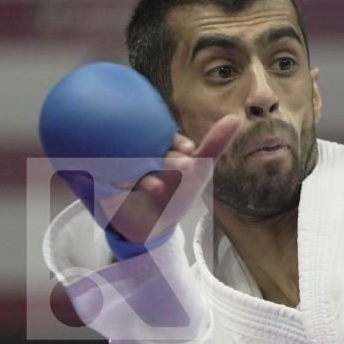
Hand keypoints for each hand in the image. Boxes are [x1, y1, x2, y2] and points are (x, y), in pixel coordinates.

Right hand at [104, 114, 239, 244]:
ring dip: (142, 173)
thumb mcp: (200, 169)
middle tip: (181, 166)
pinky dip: (124, 186)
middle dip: (162, 158)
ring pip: (128, 163)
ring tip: (158, 187)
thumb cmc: (180, 192)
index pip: (167, 138)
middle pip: (146, 148)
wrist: (155, 225)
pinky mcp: (108, 183)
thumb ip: (214, 145)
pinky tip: (134, 192)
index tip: (190, 152)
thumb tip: (234, 118)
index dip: (178, 144)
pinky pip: (111, 180)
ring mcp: (123, 167)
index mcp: (160, 145)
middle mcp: (141, 153)